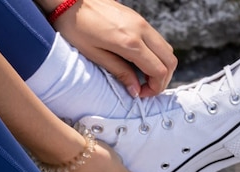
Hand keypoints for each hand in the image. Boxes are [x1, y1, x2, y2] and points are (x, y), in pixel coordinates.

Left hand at [49, 0, 176, 96]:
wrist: (70, 0)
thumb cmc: (76, 26)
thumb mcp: (94, 54)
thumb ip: (119, 72)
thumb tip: (135, 90)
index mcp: (130, 42)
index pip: (159, 70)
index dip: (155, 88)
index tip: (141, 94)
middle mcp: (141, 30)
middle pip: (170, 60)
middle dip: (163, 80)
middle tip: (146, 89)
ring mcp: (142, 22)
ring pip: (167, 50)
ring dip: (161, 67)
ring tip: (143, 78)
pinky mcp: (139, 19)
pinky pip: (158, 41)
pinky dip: (156, 56)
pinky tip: (141, 63)